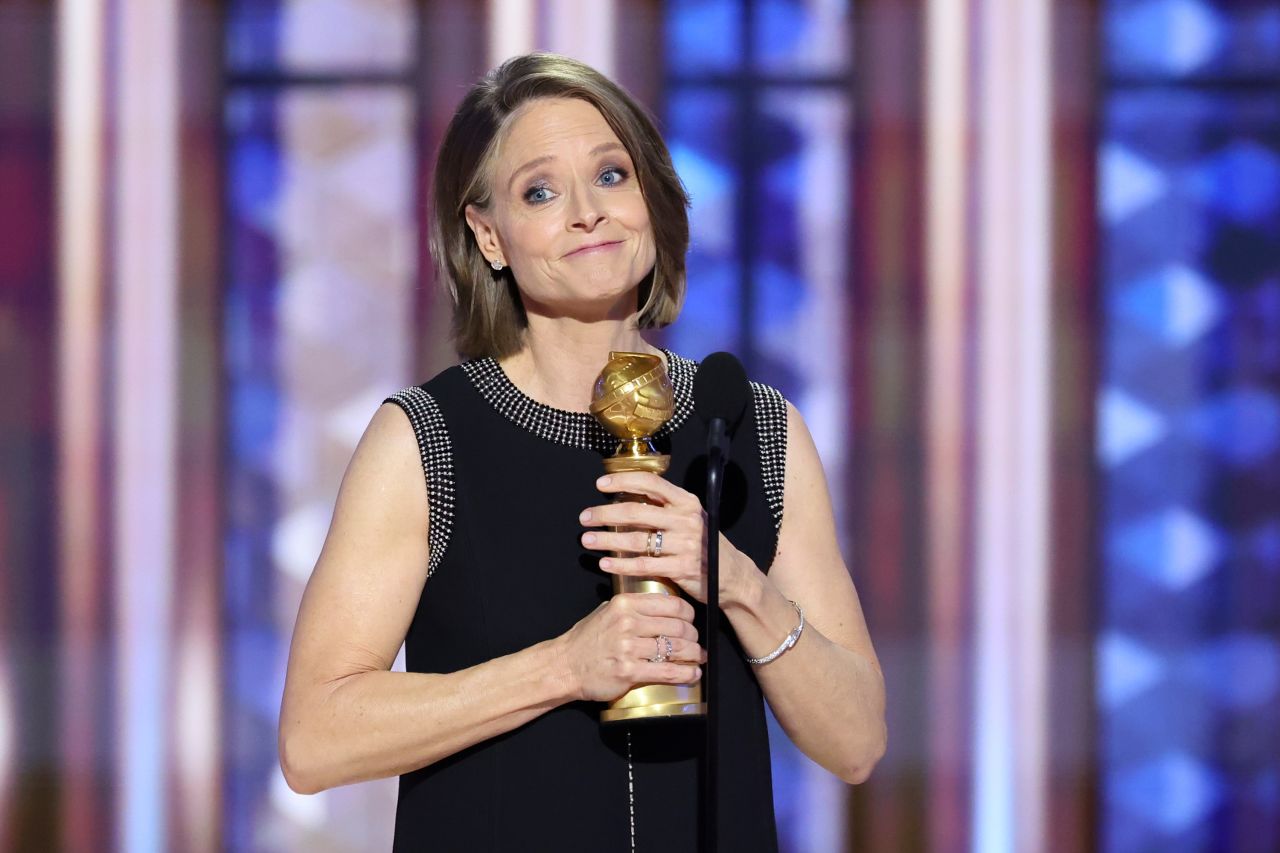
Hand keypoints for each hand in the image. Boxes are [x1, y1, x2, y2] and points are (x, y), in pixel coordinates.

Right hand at [558, 593, 704, 702]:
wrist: (565, 665)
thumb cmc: (587, 640)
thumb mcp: (607, 611)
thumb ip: (632, 606)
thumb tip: (662, 605)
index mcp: (625, 604)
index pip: (670, 604)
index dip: (688, 614)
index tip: (691, 622)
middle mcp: (627, 622)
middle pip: (677, 626)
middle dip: (693, 637)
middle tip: (696, 643)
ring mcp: (627, 647)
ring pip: (675, 648)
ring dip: (693, 655)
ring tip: (697, 657)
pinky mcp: (628, 671)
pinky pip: (666, 671)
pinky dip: (685, 673)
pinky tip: (693, 674)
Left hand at [579, 471, 751, 604]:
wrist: (731, 575)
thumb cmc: (704, 545)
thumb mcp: (691, 519)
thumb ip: (665, 508)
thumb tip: (627, 495)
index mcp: (687, 502)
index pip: (650, 482)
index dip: (622, 480)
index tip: (600, 485)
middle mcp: (687, 519)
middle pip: (636, 511)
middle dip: (604, 514)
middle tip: (585, 517)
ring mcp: (686, 544)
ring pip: (636, 539)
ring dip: (606, 540)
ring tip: (587, 541)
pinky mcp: (682, 568)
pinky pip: (644, 565)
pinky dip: (621, 564)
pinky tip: (605, 563)